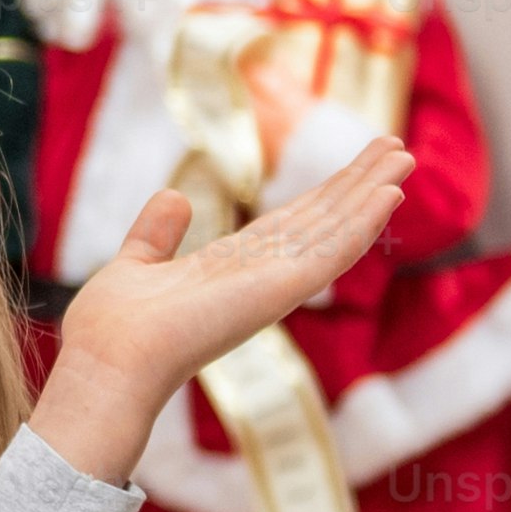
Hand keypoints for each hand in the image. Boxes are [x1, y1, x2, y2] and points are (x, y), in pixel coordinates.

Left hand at [27, 140, 410, 485]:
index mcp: (230, 269)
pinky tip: (389, 196)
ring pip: (335, 231)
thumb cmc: (111, 330)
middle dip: (357, 185)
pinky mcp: (279, 291)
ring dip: (371, 194)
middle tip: (396, 149)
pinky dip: (361, 224)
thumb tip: (174, 196)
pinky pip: (331, 253)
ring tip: (403, 158)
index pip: (289, 224)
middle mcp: (260, 276)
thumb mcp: (135, 265)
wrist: (107, 363)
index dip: (322, 194)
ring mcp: (274, 285)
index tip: (354, 166)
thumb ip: (157, 233)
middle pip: (321, 221)